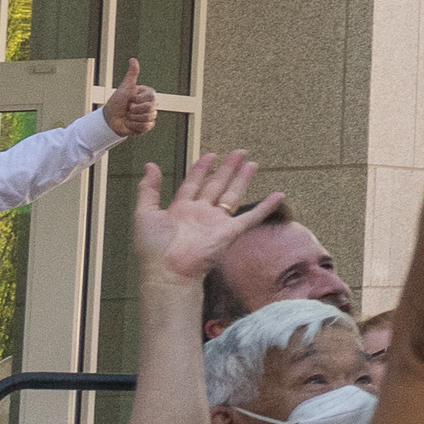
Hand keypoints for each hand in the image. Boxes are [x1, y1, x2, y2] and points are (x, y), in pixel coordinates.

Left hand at [97, 59, 159, 138]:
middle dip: (135, 110)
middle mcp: (150, 104)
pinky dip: (135, 126)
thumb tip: (133, 59)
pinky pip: (147, 126)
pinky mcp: (147, 126)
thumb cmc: (116, 103)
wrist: (109, 120)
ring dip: (134, 118)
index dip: (138, 99)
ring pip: (149, 117)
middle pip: (151, 108)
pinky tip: (130, 123)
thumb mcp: (125, 87)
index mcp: (147, 95)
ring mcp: (149, 115)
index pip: (151, 97)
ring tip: (128, 116)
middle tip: (128, 108)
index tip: (130, 98)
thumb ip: (132, 74)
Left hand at [135, 147, 267, 291]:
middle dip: (228, 168)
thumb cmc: (152, 247)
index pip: (194, 183)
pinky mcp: (230, 233)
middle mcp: (200, 213)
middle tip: (240, 152)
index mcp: (180, 209)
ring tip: (253, 164)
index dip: (202, 169)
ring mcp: (216, 222)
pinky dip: (265, 206)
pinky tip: (278, 195)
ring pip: (233, 195)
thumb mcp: (144, 214)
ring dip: (243, 179)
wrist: (167, 271)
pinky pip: (251, 217)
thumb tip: (150, 165)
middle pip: (217, 185)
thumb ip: (148, 189)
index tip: (211, 154)